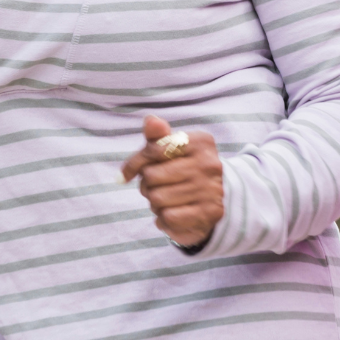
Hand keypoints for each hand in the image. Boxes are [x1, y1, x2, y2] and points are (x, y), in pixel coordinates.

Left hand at [119, 114, 222, 248]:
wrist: (210, 199)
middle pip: (152, 176)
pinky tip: (172, 214)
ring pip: (157, 199)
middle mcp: (210, 164)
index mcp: (200, 142)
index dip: (135, 164)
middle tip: (157, 187)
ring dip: (155, 203)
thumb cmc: (182, 169)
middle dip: (147, 184)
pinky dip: (164, 219)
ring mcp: (212, 189)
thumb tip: (150, 120)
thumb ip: (157, 136)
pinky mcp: (210, 213)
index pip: (152, 150)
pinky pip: (168, 217)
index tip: (126, 174)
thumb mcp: (170, 149)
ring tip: (166, 200)